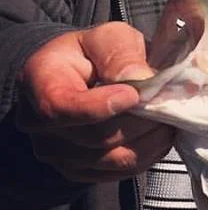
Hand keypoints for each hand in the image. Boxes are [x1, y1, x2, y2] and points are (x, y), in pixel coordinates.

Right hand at [16, 22, 173, 181]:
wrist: (80, 77)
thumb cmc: (93, 53)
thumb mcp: (108, 37)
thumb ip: (120, 54)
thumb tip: (140, 79)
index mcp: (39, 82)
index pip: (61, 107)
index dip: (101, 106)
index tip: (134, 95)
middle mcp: (39, 125)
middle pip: (96, 137)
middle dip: (140, 120)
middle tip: (167, 101)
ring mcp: (58, 154)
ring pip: (114, 158)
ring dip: (150, 138)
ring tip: (166, 115)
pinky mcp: (81, 172)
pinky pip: (122, 171)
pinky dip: (149, 153)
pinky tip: (158, 132)